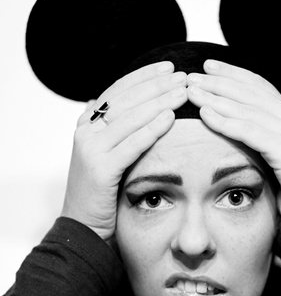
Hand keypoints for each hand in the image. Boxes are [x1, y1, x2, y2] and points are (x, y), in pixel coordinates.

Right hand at [62, 62, 187, 239]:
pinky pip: (130, 144)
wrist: (83, 227)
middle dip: (156, 85)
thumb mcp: (108, 156)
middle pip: (125, 99)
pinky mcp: (99, 169)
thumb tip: (137, 109)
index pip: (118, 90)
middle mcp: (86, 132)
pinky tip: (170, 118)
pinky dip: (151, 129)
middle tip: (183, 75)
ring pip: (129, 117)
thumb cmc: (102, 193)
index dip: (143, 76)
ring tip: (183, 92)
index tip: (168, 68)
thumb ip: (118, 133)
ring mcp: (90, 149)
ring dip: (159, 101)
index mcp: (87, 125)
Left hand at [187, 60, 280, 213]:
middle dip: (218, 82)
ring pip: (247, 108)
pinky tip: (205, 115)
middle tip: (191, 76)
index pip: (258, 86)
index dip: (232, 73)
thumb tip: (232, 124)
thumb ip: (259, 136)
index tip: (208, 66)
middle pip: (250, 91)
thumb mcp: (273, 155)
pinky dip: (225, 122)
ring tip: (191, 92)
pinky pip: (249, 131)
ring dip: (215, 98)